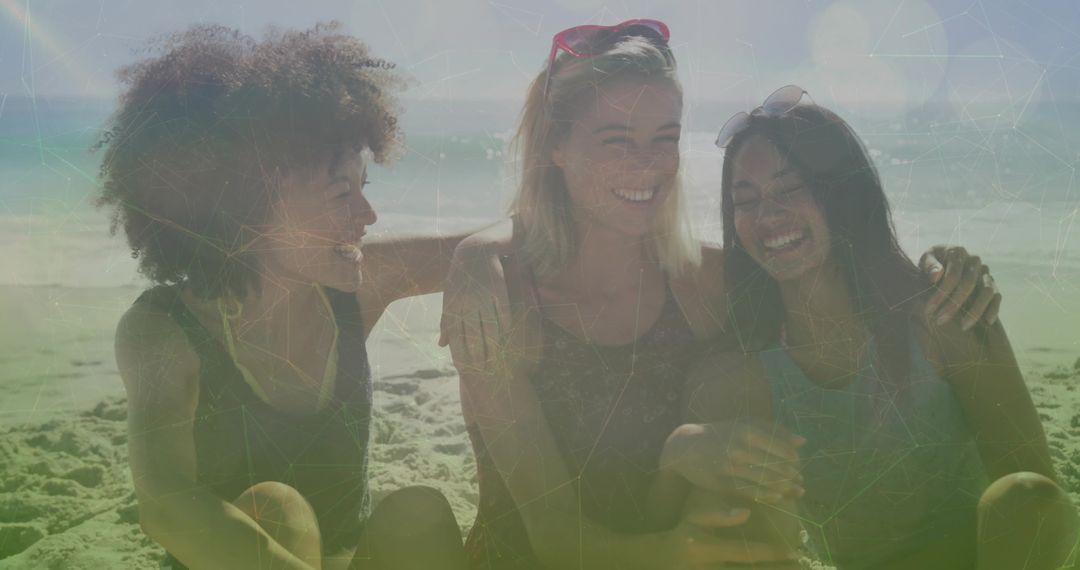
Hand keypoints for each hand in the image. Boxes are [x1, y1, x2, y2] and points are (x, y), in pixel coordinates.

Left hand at [438, 242, 510, 374]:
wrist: (475, 249)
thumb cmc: (461, 277)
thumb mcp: (450, 298)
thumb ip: (446, 322)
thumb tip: (441, 345)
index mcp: (453, 305)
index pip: (456, 335)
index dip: (461, 352)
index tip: (465, 368)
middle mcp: (466, 302)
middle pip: (473, 334)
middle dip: (478, 354)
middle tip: (483, 371)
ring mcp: (482, 295)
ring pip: (488, 325)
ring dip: (493, 344)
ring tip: (497, 359)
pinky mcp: (497, 288)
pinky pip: (501, 309)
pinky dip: (504, 322)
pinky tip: (508, 334)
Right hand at [661, 421, 804, 503]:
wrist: (686, 446)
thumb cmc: (721, 433)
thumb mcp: (744, 423)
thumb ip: (774, 429)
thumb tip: (803, 442)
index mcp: (747, 431)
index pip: (780, 448)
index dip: (793, 460)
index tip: (798, 464)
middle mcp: (738, 448)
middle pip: (775, 467)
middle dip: (792, 477)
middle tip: (800, 482)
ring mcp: (729, 467)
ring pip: (765, 481)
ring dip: (785, 489)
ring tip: (794, 492)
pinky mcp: (721, 483)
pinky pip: (749, 492)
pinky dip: (767, 496)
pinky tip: (777, 497)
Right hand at [664, 509, 794, 568]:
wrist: (662, 561)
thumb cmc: (682, 535)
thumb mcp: (694, 519)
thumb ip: (718, 515)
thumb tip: (747, 512)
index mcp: (706, 549)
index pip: (746, 552)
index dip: (771, 554)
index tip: (792, 552)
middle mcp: (710, 569)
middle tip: (801, 567)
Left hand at [920, 245, 1001, 330]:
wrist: (941, 263)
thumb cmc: (931, 264)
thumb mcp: (924, 260)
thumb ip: (928, 265)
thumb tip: (936, 275)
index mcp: (958, 252)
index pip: (952, 276)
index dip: (941, 294)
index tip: (929, 310)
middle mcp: (974, 261)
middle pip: (968, 285)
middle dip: (953, 305)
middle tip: (940, 320)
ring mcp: (985, 273)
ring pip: (987, 291)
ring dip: (975, 310)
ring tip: (963, 326)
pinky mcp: (992, 284)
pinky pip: (997, 296)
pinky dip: (994, 309)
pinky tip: (987, 322)